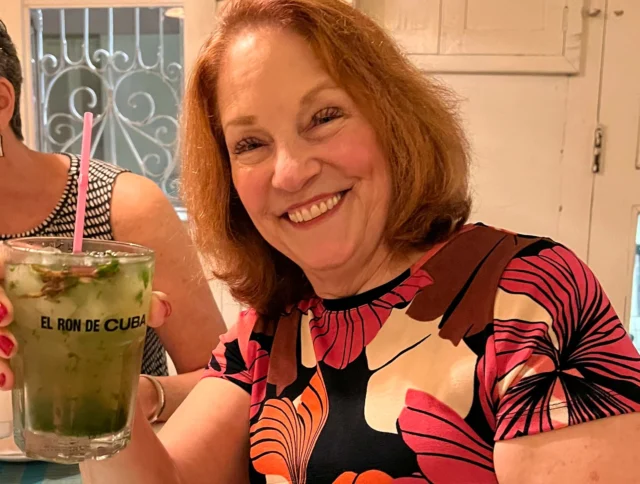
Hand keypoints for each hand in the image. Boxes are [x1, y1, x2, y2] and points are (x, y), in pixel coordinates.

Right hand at [0, 241, 170, 391]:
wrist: (96, 326)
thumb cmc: (101, 303)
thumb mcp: (119, 295)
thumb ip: (140, 296)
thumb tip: (162, 310)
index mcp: (37, 267)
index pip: (2, 258)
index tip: (8, 299)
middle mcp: (14, 290)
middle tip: (10, 333)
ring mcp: (7, 320)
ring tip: (10, 367)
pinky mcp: (7, 346)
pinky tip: (11, 381)